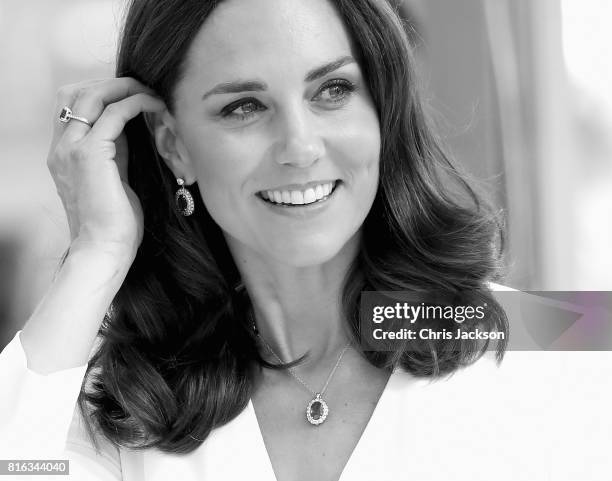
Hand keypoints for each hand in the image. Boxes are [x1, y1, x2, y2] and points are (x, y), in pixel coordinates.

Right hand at [47, 78, 165, 261]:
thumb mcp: (113, 179)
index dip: (99, 94)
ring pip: (92, 96)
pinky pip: (113, 114)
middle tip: (139, 87)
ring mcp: (71, 149)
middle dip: (109, 84)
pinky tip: (153, 105)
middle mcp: (61, 148)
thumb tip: (129, 131)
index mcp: (63, 154)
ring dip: (123, 88)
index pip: (71, 107)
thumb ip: (115, 153)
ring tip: (148, 91)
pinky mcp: (90, 155)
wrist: (104, 249)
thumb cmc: (114, 223)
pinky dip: (135, 104)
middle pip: (75, 93)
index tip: (128, 95)